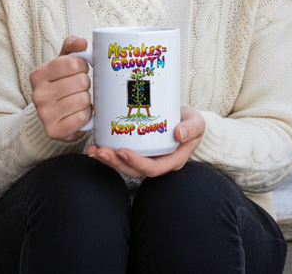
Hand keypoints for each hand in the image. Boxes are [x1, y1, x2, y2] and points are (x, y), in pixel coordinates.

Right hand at [30, 36, 91, 142]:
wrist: (51, 117)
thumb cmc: (60, 86)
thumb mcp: (63, 64)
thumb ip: (72, 48)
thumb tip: (81, 42)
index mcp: (38, 74)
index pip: (73, 63)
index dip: (83, 66)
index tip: (80, 70)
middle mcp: (38, 94)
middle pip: (81, 81)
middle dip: (85, 84)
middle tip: (79, 88)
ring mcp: (44, 114)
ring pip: (83, 99)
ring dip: (86, 100)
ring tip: (78, 101)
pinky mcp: (53, 131)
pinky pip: (82, 117)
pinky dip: (86, 115)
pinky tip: (78, 114)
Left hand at [85, 106, 204, 177]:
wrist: (184, 121)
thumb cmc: (190, 124)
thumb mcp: (197, 123)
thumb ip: (192, 128)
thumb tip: (179, 133)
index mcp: (172, 161)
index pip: (153, 168)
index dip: (136, 163)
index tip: (123, 151)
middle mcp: (156, 164)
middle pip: (133, 170)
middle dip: (115, 162)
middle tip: (101, 151)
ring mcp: (145, 159)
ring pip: (124, 165)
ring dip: (107, 160)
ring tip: (93, 150)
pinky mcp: (136, 152)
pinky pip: (119, 156)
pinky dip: (106, 153)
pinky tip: (94, 146)